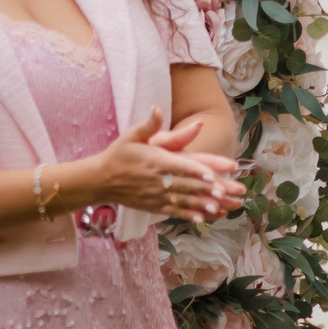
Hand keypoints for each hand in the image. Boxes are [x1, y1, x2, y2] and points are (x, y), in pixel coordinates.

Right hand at [67, 111, 247, 221]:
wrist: (100, 179)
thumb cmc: (119, 154)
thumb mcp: (132, 135)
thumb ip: (148, 125)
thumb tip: (157, 109)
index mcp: (156, 160)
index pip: (180, 165)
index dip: (196, 171)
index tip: (213, 175)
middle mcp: (158, 179)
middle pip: (187, 184)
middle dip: (208, 189)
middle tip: (227, 193)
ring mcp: (156, 194)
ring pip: (183, 200)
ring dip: (203, 204)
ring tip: (220, 208)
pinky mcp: (153, 205)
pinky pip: (173, 211)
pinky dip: (188, 215)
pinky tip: (202, 219)